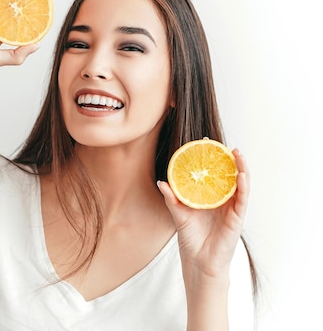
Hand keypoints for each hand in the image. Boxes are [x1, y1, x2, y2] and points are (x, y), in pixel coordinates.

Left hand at [157, 149, 250, 280]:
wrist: (198, 263)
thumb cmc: (191, 240)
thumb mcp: (179, 215)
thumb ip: (172, 198)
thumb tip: (161, 182)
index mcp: (209, 198)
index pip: (212, 175)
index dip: (211, 160)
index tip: (205, 143)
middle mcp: (222, 201)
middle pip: (228, 176)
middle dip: (228, 160)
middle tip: (224, 145)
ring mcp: (231, 209)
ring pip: (240, 184)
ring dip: (241, 168)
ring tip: (237, 153)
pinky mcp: (237, 218)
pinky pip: (242, 199)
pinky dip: (244, 186)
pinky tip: (242, 175)